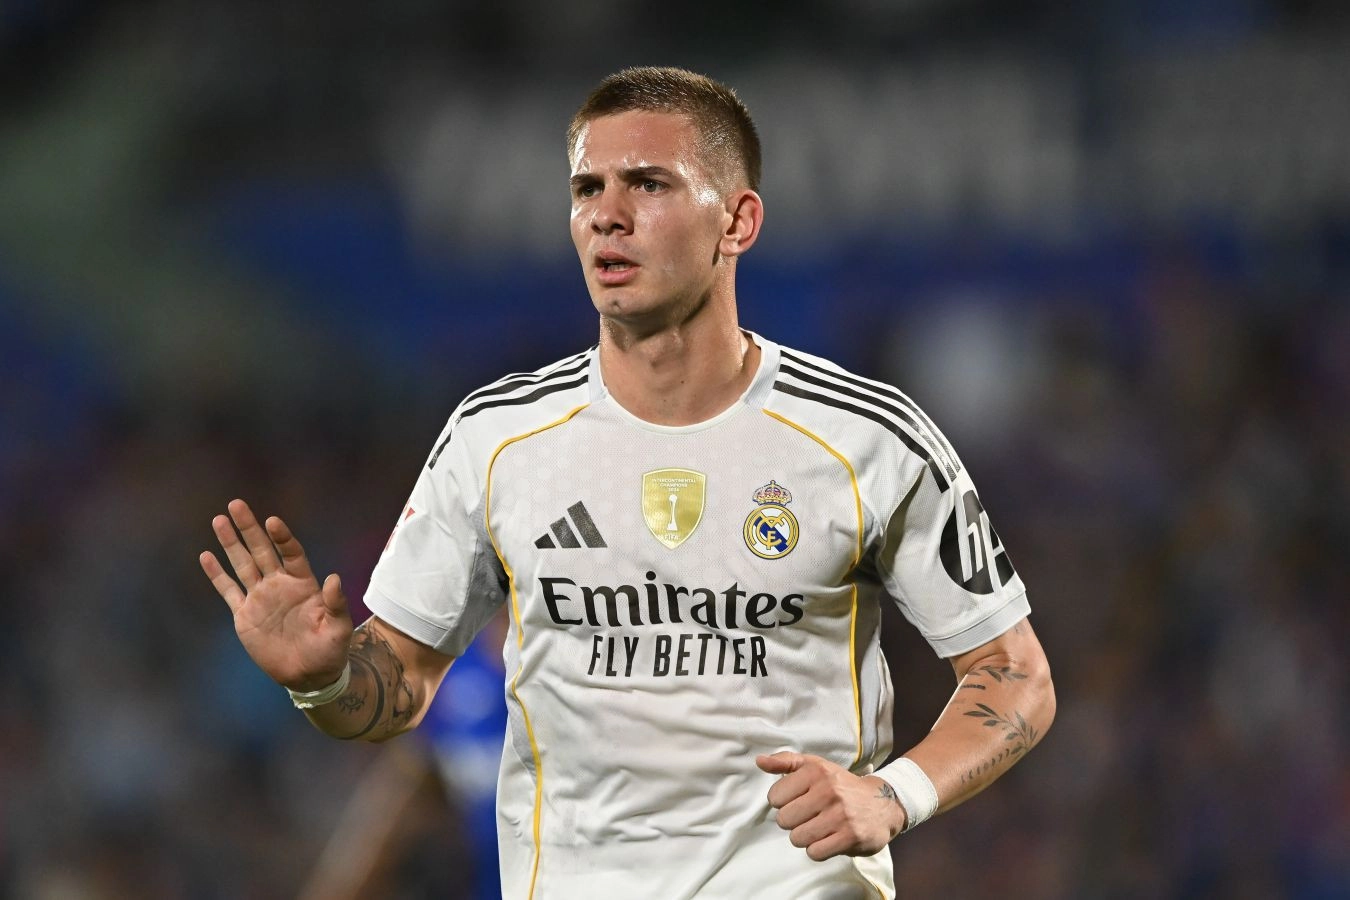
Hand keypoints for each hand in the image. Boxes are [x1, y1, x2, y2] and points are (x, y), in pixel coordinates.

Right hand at [200, 498, 352, 690]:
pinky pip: (228, 590)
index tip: (272, 521)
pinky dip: (217, 574)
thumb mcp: (338, 627)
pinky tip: (206, 556)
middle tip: (236, 504)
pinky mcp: (244, 615)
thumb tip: (334, 578)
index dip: (283, 537)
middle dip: (249, 528)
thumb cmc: (329, 649)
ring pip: (242, 564)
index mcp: (303, 583)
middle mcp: (279, 584)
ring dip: (231, 543)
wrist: (309, 675)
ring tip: (219, 520)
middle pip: (262, 550)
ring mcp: (260, 598)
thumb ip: (336, 604)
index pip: (291, 553)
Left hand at [756, 752, 905, 860]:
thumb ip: (785, 762)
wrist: (883, 804)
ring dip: (804, 837)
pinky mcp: (851, 837)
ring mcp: (841, 814)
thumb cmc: (841, 786)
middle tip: (808, 816)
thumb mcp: (815, 766)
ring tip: (818, 828)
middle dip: (793, 822)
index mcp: (816, 770)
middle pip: (784, 819)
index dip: (783, 802)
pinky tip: (828, 839)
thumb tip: (759, 761)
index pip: (775, 796)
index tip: (797, 800)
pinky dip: (818, 850)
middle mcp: (828, 790)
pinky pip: (815, 852)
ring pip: (797, 838)